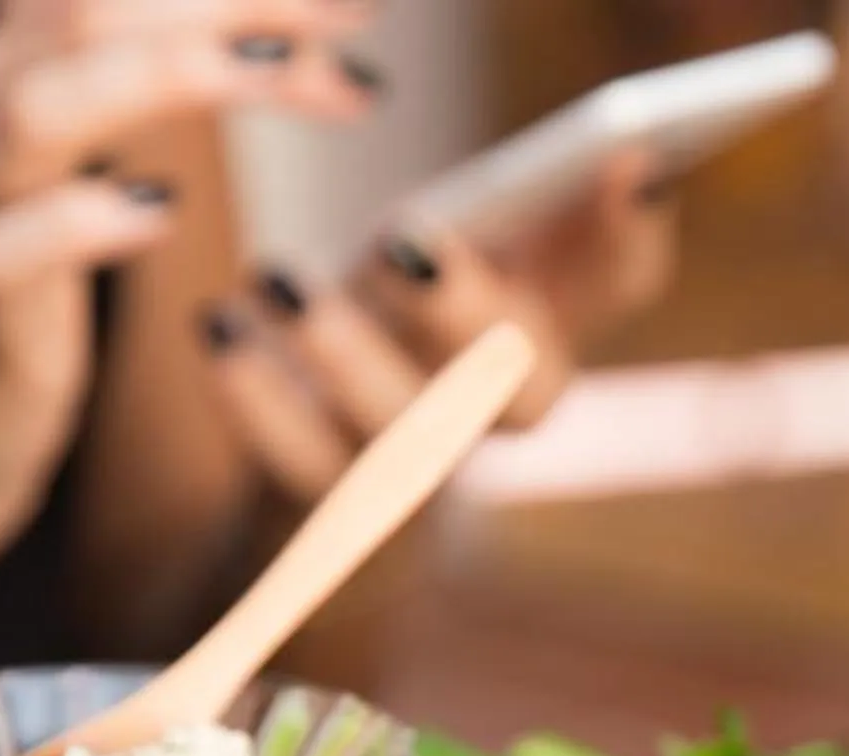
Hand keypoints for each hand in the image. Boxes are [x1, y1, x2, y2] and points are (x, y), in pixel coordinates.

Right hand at [0, 0, 380, 591]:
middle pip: (91, 5)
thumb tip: (237, 27)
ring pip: (48, 99)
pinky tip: (167, 211)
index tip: (349, 10)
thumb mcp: (43, 168)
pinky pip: (17, 246)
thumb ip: (110, 84)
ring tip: (291, 74)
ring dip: (179, 72)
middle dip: (235, 4)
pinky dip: (92, 218)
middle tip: (354, 27)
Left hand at [199, 151, 680, 504]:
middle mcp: (498, 405)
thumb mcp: (461, 257)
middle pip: (524, 385)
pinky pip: (308, 470)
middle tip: (405, 241)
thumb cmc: (399, 333)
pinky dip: (260, 400)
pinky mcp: (339, 508)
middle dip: (470, 309)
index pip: (618, 281)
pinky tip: (220, 327)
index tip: (625, 162)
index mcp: (544, 324)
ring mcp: (423, 467)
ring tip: (277, 281)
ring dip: (347, 355)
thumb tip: (603, 154)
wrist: (326, 494)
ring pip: (411, 439)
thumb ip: (527, 212)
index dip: (629, 232)